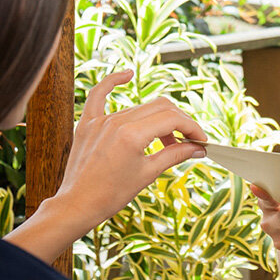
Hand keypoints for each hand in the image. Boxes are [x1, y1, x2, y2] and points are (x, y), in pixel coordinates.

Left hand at [53, 70, 206, 227]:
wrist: (78, 204)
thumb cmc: (111, 194)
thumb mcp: (148, 173)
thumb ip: (175, 155)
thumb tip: (198, 148)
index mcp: (132, 135)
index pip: (173, 119)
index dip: (192, 128)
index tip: (201, 140)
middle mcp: (116, 122)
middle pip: (160, 108)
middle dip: (180, 122)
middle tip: (189, 140)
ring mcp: (100, 120)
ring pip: (140, 107)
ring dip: (159, 120)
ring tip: (167, 141)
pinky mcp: (88, 123)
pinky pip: (99, 94)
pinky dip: (113, 82)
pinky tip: (128, 74)